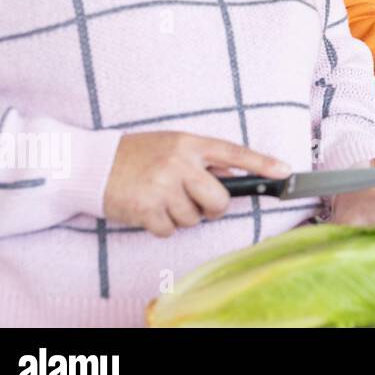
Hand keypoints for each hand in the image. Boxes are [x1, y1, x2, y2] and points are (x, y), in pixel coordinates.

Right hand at [103, 132, 290, 237]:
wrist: (90, 164)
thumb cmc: (137, 155)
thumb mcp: (172, 145)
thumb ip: (202, 159)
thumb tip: (234, 176)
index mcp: (189, 143)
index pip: (234, 153)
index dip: (262, 163)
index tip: (285, 171)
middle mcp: (178, 163)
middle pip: (219, 199)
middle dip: (213, 207)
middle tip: (198, 203)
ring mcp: (162, 186)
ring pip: (194, 219)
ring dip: (182, 216)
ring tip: (163, 199)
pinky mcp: (146, 208)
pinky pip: (171, 230)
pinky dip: (162, 226)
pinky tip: (149, 210)